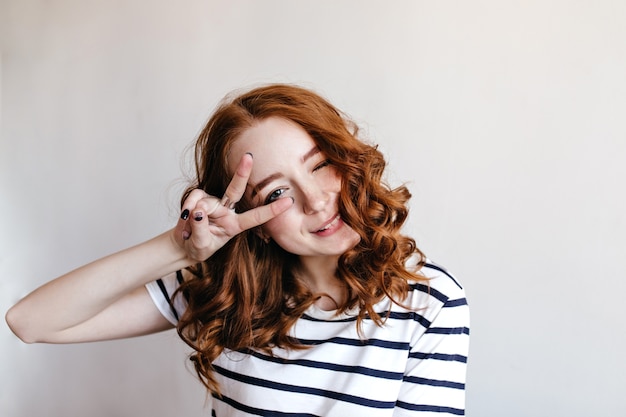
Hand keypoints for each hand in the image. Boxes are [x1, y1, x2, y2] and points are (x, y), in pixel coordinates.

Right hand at [173, 153, 292, 261]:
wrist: (184, 246)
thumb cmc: (198, 247)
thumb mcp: (200, 246)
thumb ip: (200, 230)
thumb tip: (198, 211)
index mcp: (235, 225)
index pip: (256, 217)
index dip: (272, 210)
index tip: (288, 201)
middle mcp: (227, 211)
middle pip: (236, 190)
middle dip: (241, 173)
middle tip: (248, 156)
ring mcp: (213, 203)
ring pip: (204, 201)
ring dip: (193, 217)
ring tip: (187, 232)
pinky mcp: (200, 197)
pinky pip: (194, 198)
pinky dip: (186, 209)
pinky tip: (183, 220)